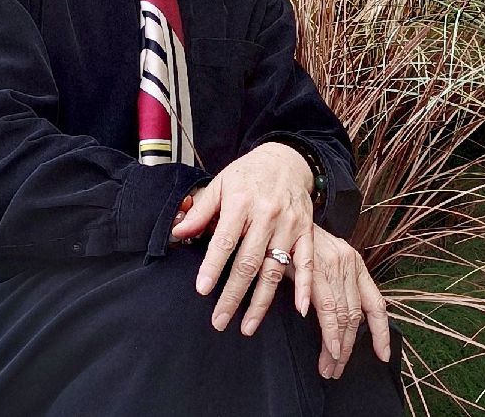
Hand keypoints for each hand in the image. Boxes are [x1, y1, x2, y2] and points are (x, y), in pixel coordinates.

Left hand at [171, 142, 314, 334]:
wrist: (286, 160)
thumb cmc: (248, 173)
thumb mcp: (221, 184)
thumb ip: (201, 210)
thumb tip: (178, 232)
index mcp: (242, 201)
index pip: (225, 239)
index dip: (213, 266)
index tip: (202, 290)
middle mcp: (267, 214)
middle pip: (249, 261)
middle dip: (232, 295)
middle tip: (219, 321)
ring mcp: (289, 224)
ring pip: (275, 269)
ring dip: (261, 301)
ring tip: (246, 326)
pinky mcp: (306, 230)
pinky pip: (306, 262)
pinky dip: (303, 285)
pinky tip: (299, 309)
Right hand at [308, 225, 390, 378]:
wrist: (282, 216)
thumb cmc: (299, 243)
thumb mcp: (323, 260)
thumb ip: (334, 286)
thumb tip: (338, 322)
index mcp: (355, 263)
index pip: (375, 304)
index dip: (381, 333)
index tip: (383, 355)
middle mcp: (349, 263)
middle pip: (355, 316)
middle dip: (348, 348)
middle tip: (336, 369)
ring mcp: (334, 265)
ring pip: (342, 316)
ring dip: (336, 347)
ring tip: (328, 367)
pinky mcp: (316, 269)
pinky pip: (326, 308)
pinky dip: (328, 332)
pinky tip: (328, 348)